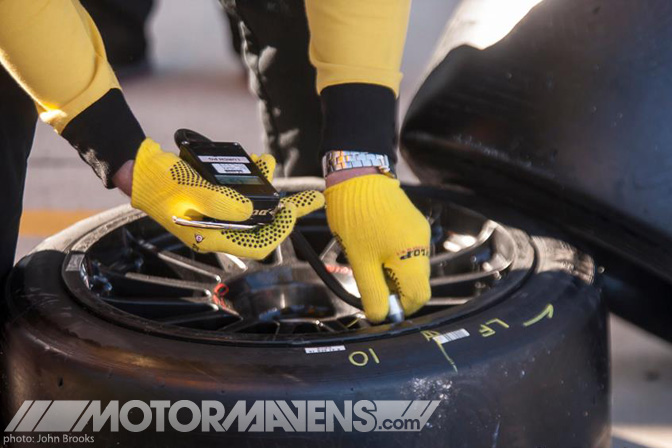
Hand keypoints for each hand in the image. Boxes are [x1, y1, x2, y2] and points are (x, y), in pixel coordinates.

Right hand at [129, 139, 323, 258]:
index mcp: (212, 237)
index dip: (279, 232)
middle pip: (262, 226)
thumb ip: (222, 203)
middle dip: (286, 210)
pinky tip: (258, 162)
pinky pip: (241, 192)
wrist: (139, 169)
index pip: (256, 245)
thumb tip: (253, 211)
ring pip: (254, 206)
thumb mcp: (190, 191)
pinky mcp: (215, 198)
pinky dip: (251, 177)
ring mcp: (218, 214)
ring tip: (274, 165)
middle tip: (311, 199)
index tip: (291, 213)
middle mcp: (218, 229)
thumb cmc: (159, 182)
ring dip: (268, 186)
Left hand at [325, 173, 430, 322]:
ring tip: (367, 260)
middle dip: (394, 290)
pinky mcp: (412, 222)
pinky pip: (407, 250)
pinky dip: (392, 257)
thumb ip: (372, 292)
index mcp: (413, 256)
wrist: (358, 174)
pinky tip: (372, 247)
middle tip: (368, 282)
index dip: (400, 308)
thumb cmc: (356, 217)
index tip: (380, 306)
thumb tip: (379, 317)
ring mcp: (418, 232)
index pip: (419, 296)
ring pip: (410, 266)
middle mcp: (423, 245)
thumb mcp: (359, 261)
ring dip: (392, 273)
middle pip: (416, 282)